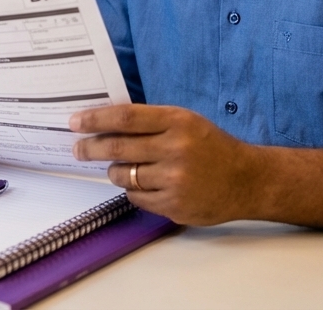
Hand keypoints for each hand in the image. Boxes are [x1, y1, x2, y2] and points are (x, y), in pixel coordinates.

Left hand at [70, 104, 261, 225]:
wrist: (248, 181)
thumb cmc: (211, 147)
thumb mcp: (186, 122)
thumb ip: (151, 122)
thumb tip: (104, 123)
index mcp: (178, 122)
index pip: (125, 118)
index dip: (95, 119)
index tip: (75, 122)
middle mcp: (176, 149)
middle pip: (118, 148)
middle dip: (90, 148)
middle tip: (77, 148)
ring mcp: (175, 180)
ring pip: (123, 175)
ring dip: (116, 171)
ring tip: (123, 167)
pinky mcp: (174, 205)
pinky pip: (136, 197)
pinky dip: (133, 190)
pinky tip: (145, 184)